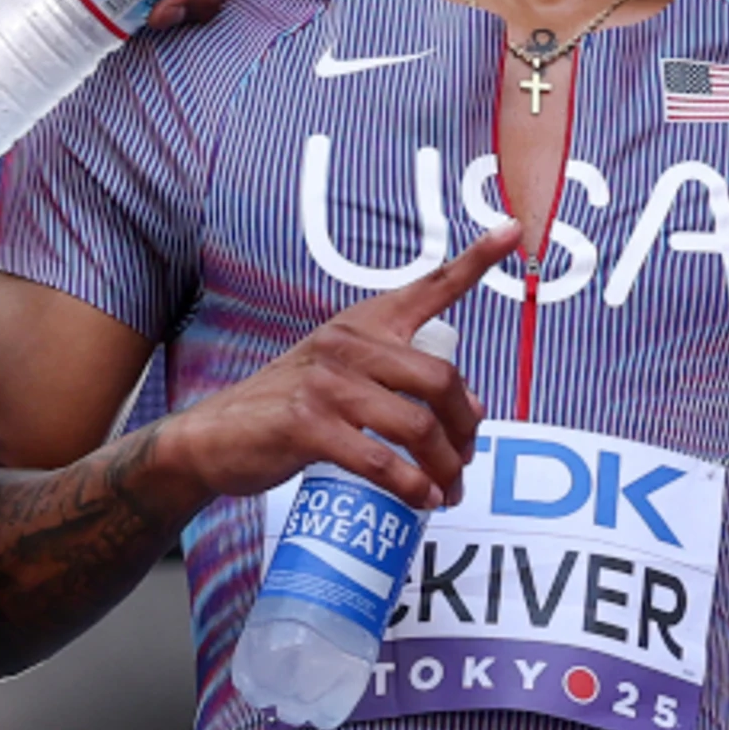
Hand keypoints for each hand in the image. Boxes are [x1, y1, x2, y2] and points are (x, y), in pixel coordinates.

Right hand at [138, 226, 518, 513]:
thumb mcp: (342, 374)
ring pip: (417, 425)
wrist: (216, 435)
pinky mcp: (307, 424)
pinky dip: (412, 486)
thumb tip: (474, 409)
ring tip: (448, 489)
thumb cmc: (288, 407)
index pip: (427, 285)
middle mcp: (348, 344)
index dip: (474, 260)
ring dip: (444, 466)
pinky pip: (381, 459)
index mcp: (362, 324)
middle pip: (440, 379)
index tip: (512, 231)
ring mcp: (326, 383)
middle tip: (466, 459)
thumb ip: (402, 381)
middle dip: (466, 427)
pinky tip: (421, 498)